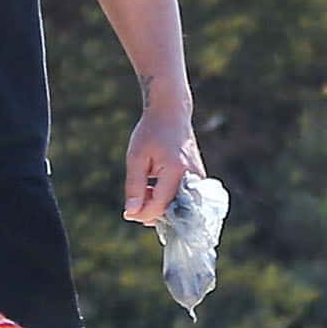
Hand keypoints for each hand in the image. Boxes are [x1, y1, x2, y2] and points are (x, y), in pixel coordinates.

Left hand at [123, 107, 203, 223]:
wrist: (172, 113)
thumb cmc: (152, 132)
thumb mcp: (136, 158)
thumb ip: (134, 187)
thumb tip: (132, 213)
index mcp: (176, 171)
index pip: (160, 206)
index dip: (142, 214)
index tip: (127, 212)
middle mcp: (193, 177)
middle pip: (172, 211)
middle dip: (151, 212)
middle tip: (135, 199)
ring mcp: (199, 178)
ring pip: (179, 207)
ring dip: (159, 205)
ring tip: (144, 188)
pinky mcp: (199, 178)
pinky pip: (184, 198)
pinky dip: (168, 198)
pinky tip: (155, 187)